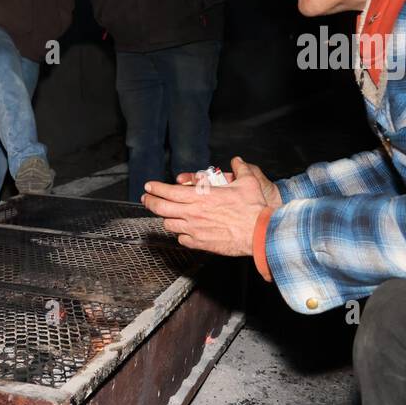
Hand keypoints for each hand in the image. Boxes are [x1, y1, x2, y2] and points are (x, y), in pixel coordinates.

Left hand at [142, 157, 272, 256]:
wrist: (259, 233)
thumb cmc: (253, 208)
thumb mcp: (248, 182)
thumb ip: (240, 169)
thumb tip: (237, 161)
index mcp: (200, 196)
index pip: (169, 191)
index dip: (156, 188)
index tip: (149, 186)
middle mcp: (193, 213)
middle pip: (161, 208)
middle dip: (150, 202)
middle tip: (146, 199)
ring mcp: (194, 229)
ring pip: (169, 224)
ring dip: (166, 218)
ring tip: (165, 214)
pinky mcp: (200, 243)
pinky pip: (181, 239)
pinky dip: (180, 234)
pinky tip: (183, 230)